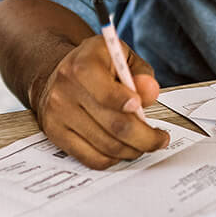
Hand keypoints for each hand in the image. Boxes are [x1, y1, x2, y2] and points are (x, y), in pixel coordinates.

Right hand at [30, 35, 166, 169]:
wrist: (59, 73)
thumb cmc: (95, 64)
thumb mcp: (120, 57)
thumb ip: (140, 73)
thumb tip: (149, 91)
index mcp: (83, 65)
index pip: (105, 92)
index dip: (127, 104)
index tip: (141, 108)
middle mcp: (66, 90)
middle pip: (114, 125)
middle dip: (145, 137)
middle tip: (159, 138)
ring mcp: (58, 114)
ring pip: (106, 146)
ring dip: (132, 150)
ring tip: (143, 143)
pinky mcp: (56, 134)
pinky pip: (92, 158)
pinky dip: (114, 158)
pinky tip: (123, 149)